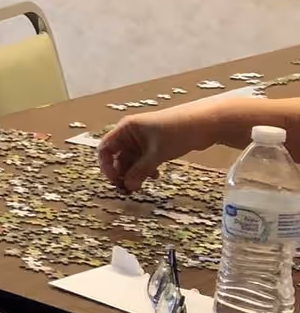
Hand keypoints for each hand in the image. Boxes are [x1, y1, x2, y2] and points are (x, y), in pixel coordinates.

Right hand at [98, 102, 219, 190]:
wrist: (206, 123)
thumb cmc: (178, 131)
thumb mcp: (157, 153)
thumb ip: (140, 171)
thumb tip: (128, 186)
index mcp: (126, 129)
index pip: (105, 149)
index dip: (106, 166)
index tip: (116, 180)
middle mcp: (131, 134)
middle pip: (117, 157)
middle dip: (122, 173)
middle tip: (129, 189)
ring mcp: (143, 140)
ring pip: (131, 161)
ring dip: (134, 173)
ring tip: (142, 185)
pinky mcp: (155, 145)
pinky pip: (143, 160)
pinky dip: (146, 170)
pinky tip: (155, 176)